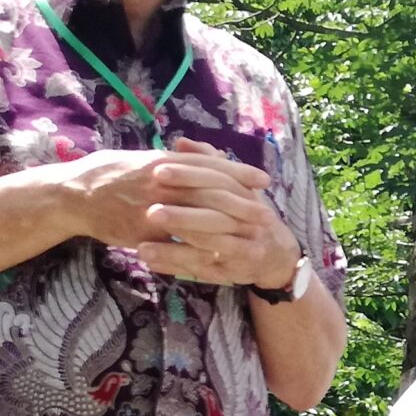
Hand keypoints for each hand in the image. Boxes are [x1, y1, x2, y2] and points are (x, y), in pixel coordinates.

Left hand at [131, 137, 296, 288]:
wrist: (274, 254)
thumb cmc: (245, 213)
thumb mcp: (233, 186)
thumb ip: (208, 163)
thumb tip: (181, 142)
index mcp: (245, 195)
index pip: (218, 181)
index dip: (188, 176)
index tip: (157, 172)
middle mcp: (246, 224)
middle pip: (214, 218)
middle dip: (182, 216)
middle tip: (150, 212)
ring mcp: (239, 251)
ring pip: (206, 249)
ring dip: (173, 249)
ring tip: (141, 246)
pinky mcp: (229, 272)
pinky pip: (200, 270)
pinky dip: (175, 267)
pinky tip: (150, 262)